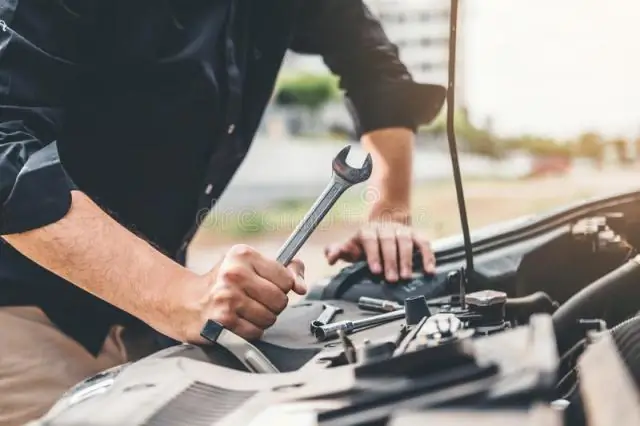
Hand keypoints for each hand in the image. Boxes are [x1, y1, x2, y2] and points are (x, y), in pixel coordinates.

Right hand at [174, 244, 305, 342]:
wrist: (186, 302)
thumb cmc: (223, 283)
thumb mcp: (249, 265)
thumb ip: (283, 270)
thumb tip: (301, 286)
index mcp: (242, 255)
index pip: (285, 278)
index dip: (283, 286)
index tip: (272, 286)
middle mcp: (234, 275)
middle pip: (280, 300)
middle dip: (273, 305)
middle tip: (257, 301)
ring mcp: (227, 299)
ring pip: (270, 318)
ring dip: (262, 320)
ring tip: (246, 311)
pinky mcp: (223, 321)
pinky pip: (256, 333)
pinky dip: (251, 331)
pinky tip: (238, 322)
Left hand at [325, 220, 434, 282]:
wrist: (384, 222)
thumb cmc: (366, 242)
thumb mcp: (351, 246)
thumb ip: (339, 252)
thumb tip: (330, 257)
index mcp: (367, 231)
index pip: (370, 240)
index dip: (373, 255)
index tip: (376, 270)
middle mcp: (385, 229)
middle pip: (388, 241)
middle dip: (391, 260)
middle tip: (392, 278)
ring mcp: (401, 231)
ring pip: (406, 241)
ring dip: (407, 259)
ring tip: (407, 276)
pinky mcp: (415, 234)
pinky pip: (423, 243)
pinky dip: (428, 256)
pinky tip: (429, 269)